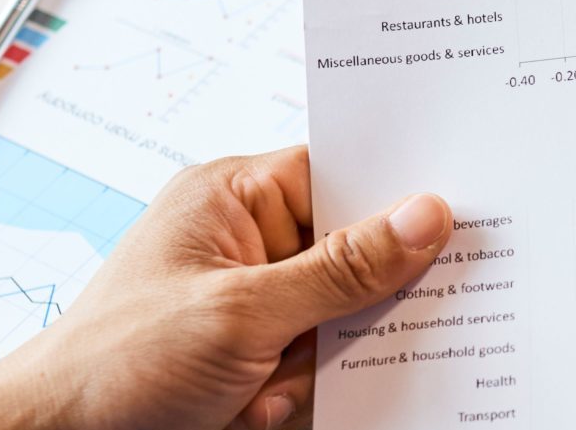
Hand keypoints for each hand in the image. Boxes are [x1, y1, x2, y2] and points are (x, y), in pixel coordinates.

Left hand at [0, 147, 451, 429]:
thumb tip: (424, 216)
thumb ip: (340, 268)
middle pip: (357, 249)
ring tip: (266, 385)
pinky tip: (263, 408)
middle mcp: (248, 243)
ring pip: (348, 318)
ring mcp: (255, 306)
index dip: (400, 185)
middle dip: (367, 297)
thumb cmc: (112, 364)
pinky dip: (312, 393)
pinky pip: (326, 366)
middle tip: (380, 318)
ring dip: (329, 361)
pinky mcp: (259, 359)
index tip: (464, 204)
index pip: (341, 169)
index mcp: (233, 199)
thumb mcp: (239, 313)